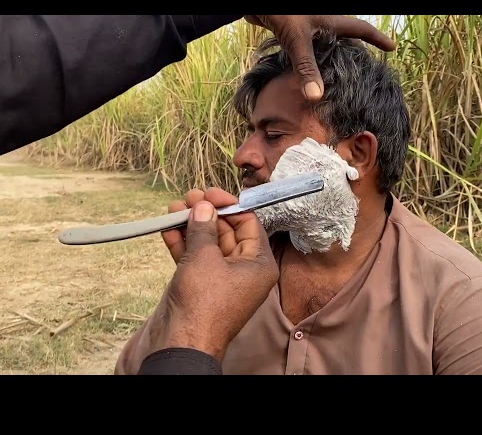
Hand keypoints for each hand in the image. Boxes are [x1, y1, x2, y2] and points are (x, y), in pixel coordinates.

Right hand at [148, 188, 279, 360]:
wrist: (181, 343)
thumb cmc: (203, 303)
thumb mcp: (204, 257)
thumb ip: (204, 227)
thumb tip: (203, 206)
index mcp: (259, 264)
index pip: (249, 223)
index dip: (229, 205)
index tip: (209, 193)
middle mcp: (244, 270)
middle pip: (227, 231)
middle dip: (206, 213)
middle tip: (188, 197)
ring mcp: (222, 278)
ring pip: (208, 244)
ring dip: (191, 225)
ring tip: (173, 207)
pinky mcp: (202, 286)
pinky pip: (195, 258)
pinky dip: (182, 243)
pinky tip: (168, 227)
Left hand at [244, 15, 395, 101]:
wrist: (255, 0)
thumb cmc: (282, 13)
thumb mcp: (297, 41)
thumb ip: (306, 68)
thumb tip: (317, 97)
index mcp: (331, 20)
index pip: (362, 29)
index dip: (377, 38)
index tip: (391, 47)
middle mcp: (323, 22)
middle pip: (346, 36)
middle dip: (357, 49)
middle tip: (366, 66)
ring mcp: (308, 27)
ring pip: (327, 44)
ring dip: (334, 57)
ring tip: (342, 74)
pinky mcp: (293, 32)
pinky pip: (310, 48)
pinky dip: (314, 60)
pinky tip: (309, 73)